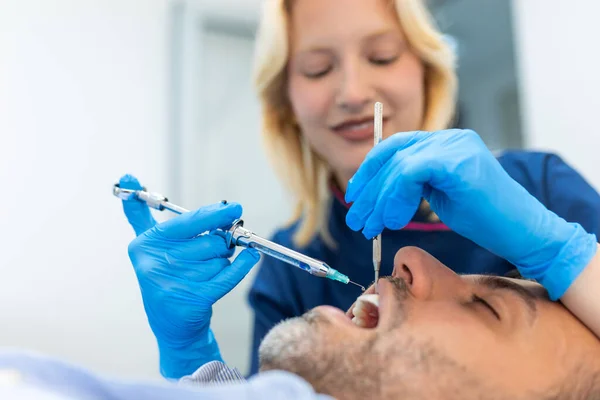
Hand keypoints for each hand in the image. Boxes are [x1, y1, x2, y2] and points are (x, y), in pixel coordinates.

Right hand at [119, 175, 259, 377]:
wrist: (171, 324)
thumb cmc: (166, 275)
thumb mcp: (149, 245)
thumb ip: (139, 213)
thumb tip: (127, 177)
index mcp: (144, 245)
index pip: (188, 222)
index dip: (213, 215)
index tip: (232, 208)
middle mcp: (155, 264)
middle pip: (210, 241)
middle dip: (221, 243)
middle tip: (219, 247)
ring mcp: (173, 283)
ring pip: (220, 259)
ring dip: (223, 261)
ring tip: (209, 270)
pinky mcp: (193, 300)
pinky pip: (228, 275)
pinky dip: (243, 265)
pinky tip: (250, 257)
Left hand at [344, 129, 596, 299]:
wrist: (522, 232)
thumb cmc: (484, 218)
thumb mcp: (438, 193)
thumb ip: (412, 183)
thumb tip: (373, 193)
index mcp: (444, 142)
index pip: (396, 147)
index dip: (370, 171)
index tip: (354, 197)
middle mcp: (449, 138)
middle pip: (392, 154)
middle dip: (368, 190)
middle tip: (356, 219)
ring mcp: (455, 146)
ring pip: (398, 165)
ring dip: (379, 200)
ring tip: (370, 226)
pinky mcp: (458, 162)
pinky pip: (411, 172)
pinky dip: (396, 198)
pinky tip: (394, 221)